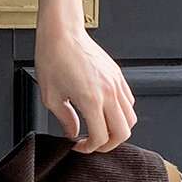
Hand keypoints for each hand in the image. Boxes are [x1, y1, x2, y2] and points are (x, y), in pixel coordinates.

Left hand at [35, 18, 136, 152]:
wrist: (62, 33)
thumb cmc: (53, 58)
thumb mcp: (51, 97)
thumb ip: (65, 119)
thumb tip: (73, 132)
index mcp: (91, 100)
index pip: (101, 137)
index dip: (90, 148)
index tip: (80, 146)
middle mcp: (108, 92)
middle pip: (123, 132)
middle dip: (109, 144)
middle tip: (94, 144)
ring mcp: (116, 83)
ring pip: (130, 118)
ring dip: (117, 128)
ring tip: (101, 128)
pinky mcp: (118, 75)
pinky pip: (129, 101)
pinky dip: (121, 112)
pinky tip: (105, 111)